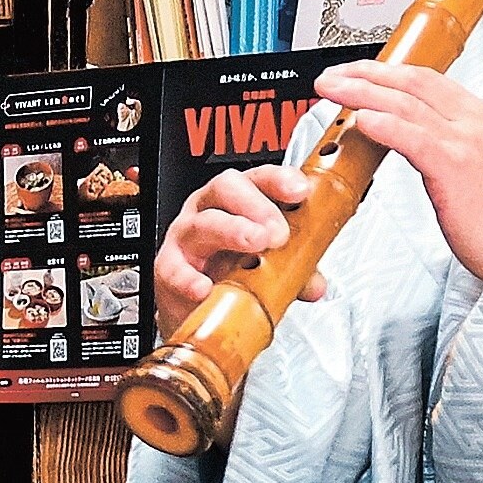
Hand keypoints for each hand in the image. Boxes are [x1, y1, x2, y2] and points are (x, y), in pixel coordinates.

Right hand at [154, 165, 324, 315]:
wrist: (195, 305)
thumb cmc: (231, 270)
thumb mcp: (270, 265)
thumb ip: (296, 270)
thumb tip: (314, 284)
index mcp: (239, 200)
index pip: (260, 178)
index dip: (280, 180)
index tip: (300, 190)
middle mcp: (210, 208)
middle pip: (227, 187)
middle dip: (256, 206)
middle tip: (278, 232)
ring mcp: (186, 235)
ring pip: (203, 222)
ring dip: (231, 231)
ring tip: (254, 244)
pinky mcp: (168, 266)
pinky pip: (174, 268)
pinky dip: (189, 278)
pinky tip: (205, 288)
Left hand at [312, 60, 482, 337]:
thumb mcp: (478, 164)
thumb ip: (447, 144)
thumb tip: (409, 138)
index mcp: (478, 116)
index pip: (425, 80)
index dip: (385, 72)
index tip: (355, 74)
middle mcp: (473, 120)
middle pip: (410, 81)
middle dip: (365, 73)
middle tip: (331, 76)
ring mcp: (465, 140)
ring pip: (404, 103)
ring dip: (361, 92)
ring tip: (331, 89)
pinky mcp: (455, 167)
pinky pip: (411, 137)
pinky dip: (382, 124)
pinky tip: (359, 119)